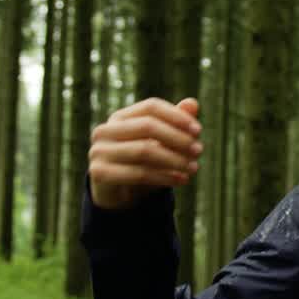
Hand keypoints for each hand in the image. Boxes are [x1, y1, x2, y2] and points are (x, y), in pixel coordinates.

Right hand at [88, 97, 202, 209]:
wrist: (119, 194)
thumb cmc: (143, 163)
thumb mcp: (160, 143)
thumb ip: (175, 123)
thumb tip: (193, 103)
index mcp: (120, 116)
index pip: (151, 106)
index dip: (176, 116)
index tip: (198, 130)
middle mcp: (105, 130)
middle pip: (147, 126)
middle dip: (177, 138)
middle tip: (199, 150)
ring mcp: (99, 151)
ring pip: (144, 151)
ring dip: (174, 160)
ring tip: (194, 167)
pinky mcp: (99, 173)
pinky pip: (138, 173)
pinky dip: (164, 177)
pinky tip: (182, 180)